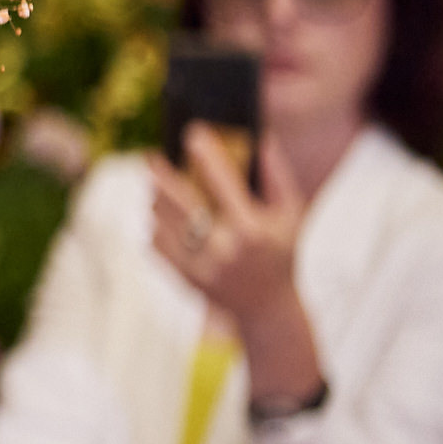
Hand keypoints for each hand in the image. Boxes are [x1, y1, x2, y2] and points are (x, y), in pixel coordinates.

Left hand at [150, 125, 305, 327]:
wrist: (268, 310)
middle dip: (161, 175)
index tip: (192, 133)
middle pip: (179, 202)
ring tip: (155, 186)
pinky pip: (155, 244)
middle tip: (151, 157)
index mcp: (252, 230)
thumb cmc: (282, 255)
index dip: (206, 155)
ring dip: (155, 199)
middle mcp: (224, 249)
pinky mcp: (185, 278)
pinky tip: (158, 216)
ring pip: (162, 222)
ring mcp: (202, 266)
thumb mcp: (292, 217)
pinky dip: (154, 226)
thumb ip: (278, 178)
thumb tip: (262, 139)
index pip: (223, 183)